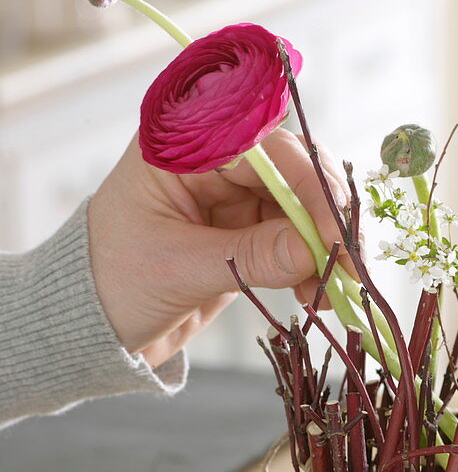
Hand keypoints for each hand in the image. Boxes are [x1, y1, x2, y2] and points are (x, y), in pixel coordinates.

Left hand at [88, 128, 350, 367]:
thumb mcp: (178, 270)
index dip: (309, 184)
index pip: (265, 146)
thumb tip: (318, 249)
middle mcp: (214, 159)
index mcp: (183, 144)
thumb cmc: (111, 285)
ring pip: (305, 208)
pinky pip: (297, 240)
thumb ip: (250, 256)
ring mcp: (234, 195)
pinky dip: (313, 267)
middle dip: (328, 218)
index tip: (336, 233)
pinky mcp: (248, 231)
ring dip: (326, 249)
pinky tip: (314, 298)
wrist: (93, 327)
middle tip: (350, 267)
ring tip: (332, 294)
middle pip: (296, 170)